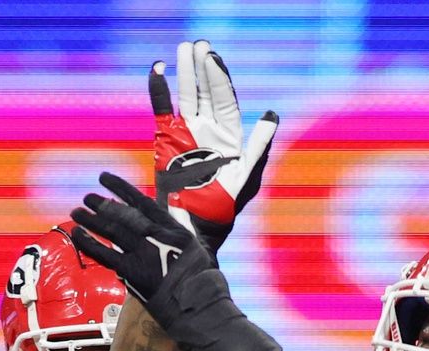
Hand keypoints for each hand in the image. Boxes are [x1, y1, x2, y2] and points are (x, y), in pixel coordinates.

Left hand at [71, 172, 281, 350]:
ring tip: (76, 211)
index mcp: (173, 228)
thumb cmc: (202, 282)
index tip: (106, 179)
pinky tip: (77, 233)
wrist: (199, 307)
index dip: (121, 188)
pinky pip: (104, 254)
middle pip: (124, 214)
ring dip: (91, 219)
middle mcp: (157, 236)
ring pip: (111, 230)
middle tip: (88, 197)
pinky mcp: (132, 271)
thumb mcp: (196, 249)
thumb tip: (172, 220)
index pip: (142, 202)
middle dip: (103, 204)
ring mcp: (143, 253)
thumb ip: (179, 233)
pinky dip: (89, 242)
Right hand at [151, 39, 278, 252]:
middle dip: (201, 69)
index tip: (212, 59)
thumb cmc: (222, 209)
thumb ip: (257, 147)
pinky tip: (156, 71)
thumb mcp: (245, 177)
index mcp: (229, 136)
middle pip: (205, 92)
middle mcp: (208, 131)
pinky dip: (158, 91)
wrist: (192, 227)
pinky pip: (161, 111)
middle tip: (197, 45)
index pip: (224, 99)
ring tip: (182, 51)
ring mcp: (186, 134)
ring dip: (184, 74)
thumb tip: (271, 116)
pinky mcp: (165, 141)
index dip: (219, 78)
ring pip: (185, 96)